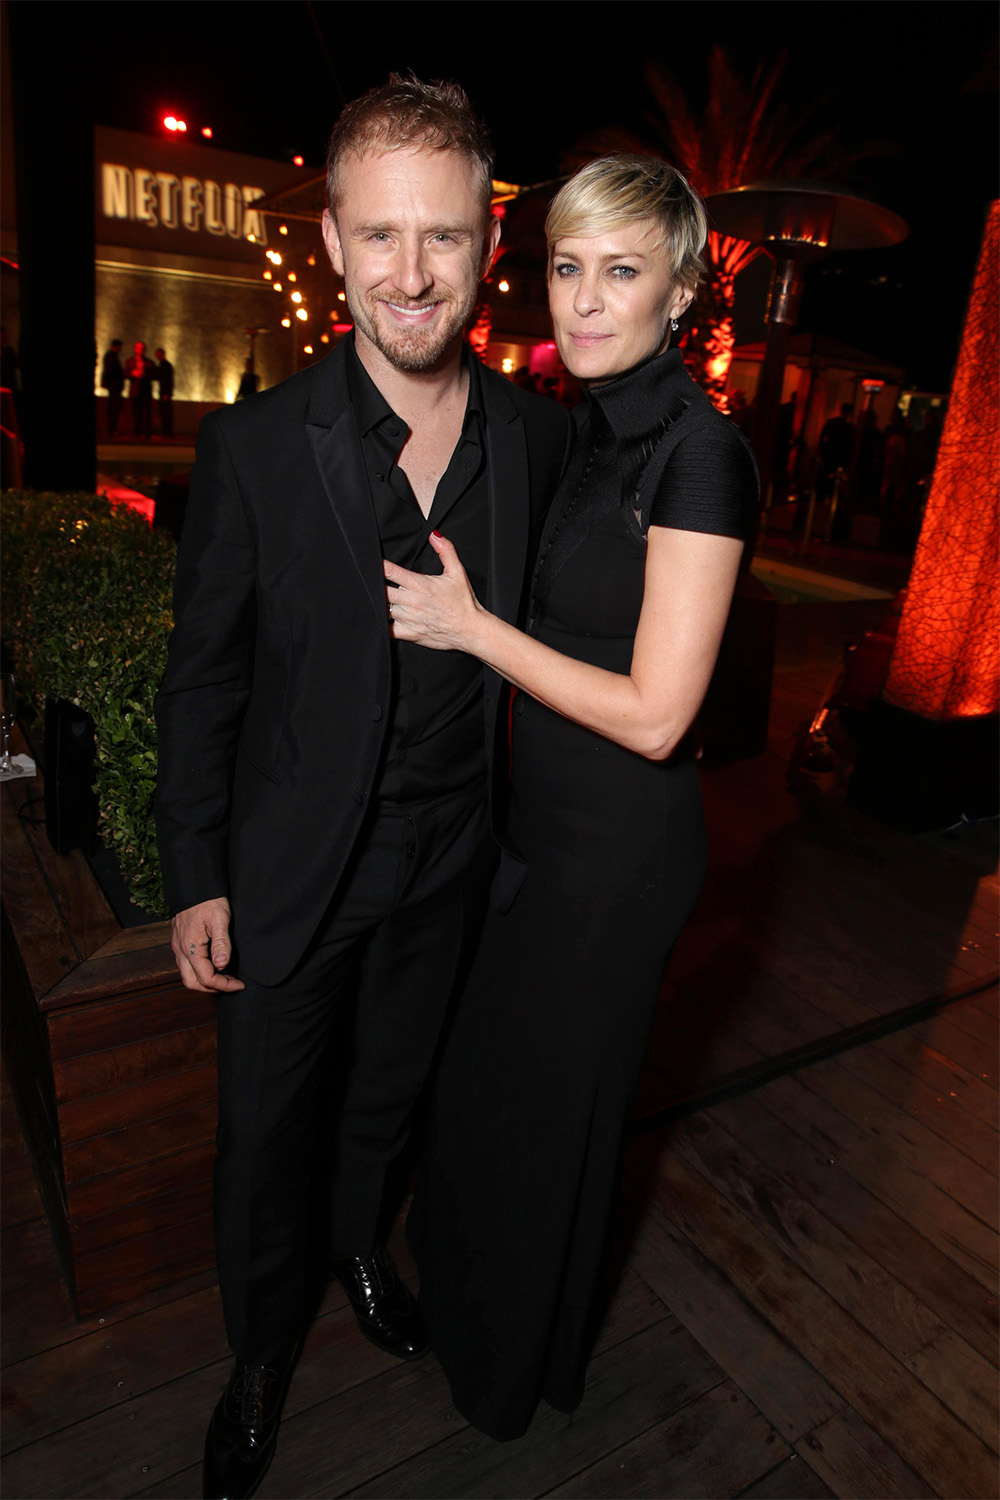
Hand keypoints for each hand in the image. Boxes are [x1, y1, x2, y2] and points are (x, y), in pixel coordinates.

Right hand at [170, 897, 244, 992]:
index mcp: (191, 948)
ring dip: (205, 981)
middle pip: (192, 983)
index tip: (239, 984)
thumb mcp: (219, 919)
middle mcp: (181, 950)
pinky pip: (186, 965)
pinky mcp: (179, 942)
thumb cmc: (208, 900)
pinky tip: (214, 965)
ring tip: (224, 977)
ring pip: (187, 975)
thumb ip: (221, 943)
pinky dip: (200, 971)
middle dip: (212, 988)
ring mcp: (178, 947)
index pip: (206, 978)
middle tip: (231, 984)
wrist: (195, 885)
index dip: (224, 985)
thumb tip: (222, 966)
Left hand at [383, 532, 484, 652]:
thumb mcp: (458, 572)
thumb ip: (446, 551)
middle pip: (381, 590)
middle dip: (376, 585)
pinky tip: (383, 619)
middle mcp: (411, 601)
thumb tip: (434, 535)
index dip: (378, 565)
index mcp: (419, 585)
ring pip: (383, 608)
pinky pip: (388, 630)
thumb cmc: (464, 603)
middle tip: (373, 582)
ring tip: (380, 599)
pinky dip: (383, 625)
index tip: (371, 562)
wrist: (471, 630)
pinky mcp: (409, 634)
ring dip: (380, 603)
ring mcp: (408, 619)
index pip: (391, 571)